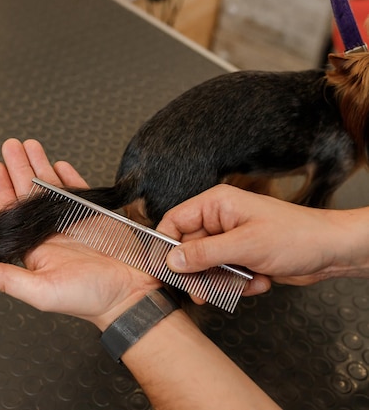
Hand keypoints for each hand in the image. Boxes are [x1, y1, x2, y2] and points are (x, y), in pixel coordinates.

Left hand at [0, 138, 159, 329]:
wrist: (130, 295)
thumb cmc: (88, 299)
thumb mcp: (41, 291)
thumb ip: (6, 280)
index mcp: (35, 248)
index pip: (13, 212)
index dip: (3, 189)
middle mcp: (51, 233)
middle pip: (30, 192)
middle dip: (19, 167)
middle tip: (10, 146)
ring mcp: (73, 222)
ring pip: (52, 187)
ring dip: (40, 165)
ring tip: (30, 145)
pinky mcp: (95, 216)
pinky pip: (79, 191)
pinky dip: (69, 176)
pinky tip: (59, 164)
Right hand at [158, 184, 368, 289]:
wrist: (332, 252)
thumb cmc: (297, 236)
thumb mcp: (245, 246)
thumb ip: (204, 254)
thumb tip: (171, 261)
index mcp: (216, 205)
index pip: (174, 222)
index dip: (165, 246)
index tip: (163, 269)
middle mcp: (219, 220)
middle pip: (188, 250)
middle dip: (200, 273)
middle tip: (205, 291)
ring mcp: (230, 240)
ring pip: (206, 267)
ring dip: (224, 281)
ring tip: (246, 282)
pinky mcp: (240, 257)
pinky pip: (224, 276)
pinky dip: (239, 284)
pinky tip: (260, 281)